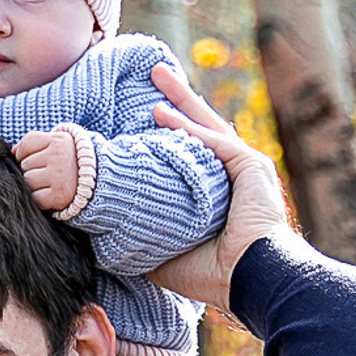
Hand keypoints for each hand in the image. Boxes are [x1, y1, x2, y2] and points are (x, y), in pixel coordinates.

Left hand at [14, 126, 80, 213]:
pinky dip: (38, 199)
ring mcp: (59, 176)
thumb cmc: (68, 162)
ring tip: (47, 183)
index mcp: (59, 140)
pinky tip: (48, 194)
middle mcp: (60, 156)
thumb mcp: (56, 145)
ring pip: (27, 181)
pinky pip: (34, 198)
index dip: (24, 153)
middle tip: (46, 173)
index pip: (27, 143)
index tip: (35, 158)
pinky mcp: (58, 196)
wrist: (95, 182)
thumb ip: (33, 143)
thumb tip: (12, 152)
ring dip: (32, 185)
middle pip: (24, 164)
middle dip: (30, 170)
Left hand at [145, 62, 299, 310]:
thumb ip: (142, 238)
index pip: (189, 153)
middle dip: (175, 100)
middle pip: (198, 127)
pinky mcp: (253, 167)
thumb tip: (102, 237)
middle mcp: (232, 175)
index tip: (143, 117)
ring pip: (207, 125)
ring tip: (157, 78)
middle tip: (153, 75)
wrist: (249, 280)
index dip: (168, 132)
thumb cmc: (212, 275)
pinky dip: (191, 130)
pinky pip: (217, 142)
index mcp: (215, 192)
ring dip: (181, 100)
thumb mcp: (165, 255)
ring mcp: (245, 168)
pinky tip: (164, 116)